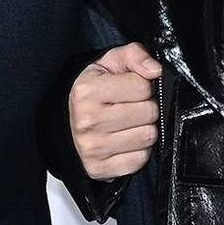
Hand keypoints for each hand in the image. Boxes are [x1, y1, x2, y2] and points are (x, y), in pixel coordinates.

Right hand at [69, 42, 162, 179]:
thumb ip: (135, 55)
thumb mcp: (110, 62)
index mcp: (88, 91)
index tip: (131, 88)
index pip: (142, 86)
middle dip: (146, 107)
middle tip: (132, 106)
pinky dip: (138, 151)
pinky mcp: (100, 169)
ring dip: (144, 129)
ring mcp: (93, 148)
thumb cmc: (94, 89)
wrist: (67, 123)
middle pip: (148, 112)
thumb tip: (155, 70)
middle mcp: (88, 121)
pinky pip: (140, 159)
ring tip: (129, 123)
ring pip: (148, 136)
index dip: (143, 85)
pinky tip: (126, 141)